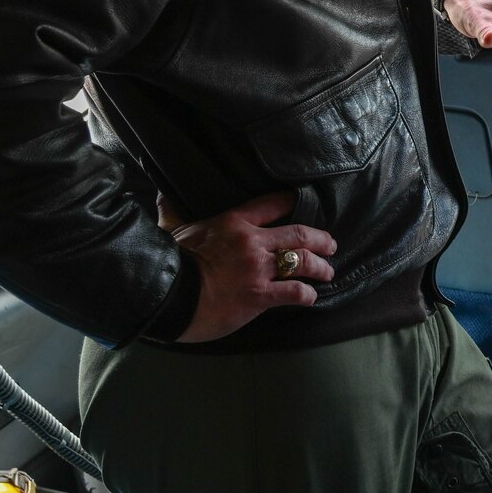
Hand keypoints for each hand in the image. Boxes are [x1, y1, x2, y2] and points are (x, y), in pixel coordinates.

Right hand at [169, 191, 337, 342]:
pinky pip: (294, 292)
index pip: (273, 204)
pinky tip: (311, 297)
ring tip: (327, 271)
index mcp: (233, 223)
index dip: (292, 202)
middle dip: (321, 239)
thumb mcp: (172, 230)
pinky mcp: (259, 295)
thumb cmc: (167, 262)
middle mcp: (252, 242)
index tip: (303, 205)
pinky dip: (307, 295)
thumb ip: (172, 212)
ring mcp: (258, 269)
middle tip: (331, 244)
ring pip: (303, 261)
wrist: (165, 296)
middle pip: (300, 233)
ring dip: (321, 267)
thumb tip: (161, 195)